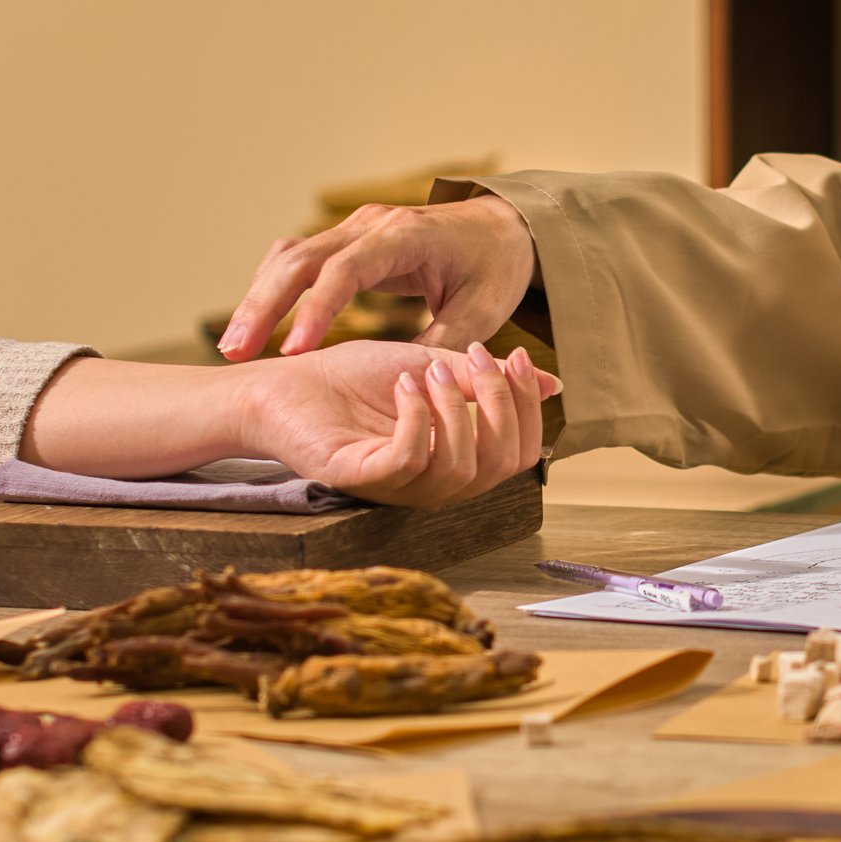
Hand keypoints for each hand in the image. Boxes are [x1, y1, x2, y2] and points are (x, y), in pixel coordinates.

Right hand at [219, 194, 537, 359]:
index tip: (293, 354)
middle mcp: (371, 225)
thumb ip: (445, 346)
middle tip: (234, 352)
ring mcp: (354, 228)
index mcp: (404, 237)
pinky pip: (297, 260)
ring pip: (289, 257)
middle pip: (301, 258)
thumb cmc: (494, 268)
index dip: (315, 310)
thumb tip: (410, 385)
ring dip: (258, 300)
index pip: (346, 270)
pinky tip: (254, 327)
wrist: (502, 226)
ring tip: (232, 348)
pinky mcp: (346, 239)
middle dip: (263, 305)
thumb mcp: (482, 310)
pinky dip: (271, 290)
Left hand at [232, 339, 558, 506]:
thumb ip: (486, 379)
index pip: (521, 455)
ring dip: (454, 408)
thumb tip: (554, 383)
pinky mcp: (358, 478)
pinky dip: (416, 417)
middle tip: (472, 357)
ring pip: (460, 468)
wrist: (286, 379)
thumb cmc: (355, 378)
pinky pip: (409, 461)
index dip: (529, 408)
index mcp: (456, 460)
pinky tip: (403, 385)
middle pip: (501, 466)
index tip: (518, 354)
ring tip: (426, 369)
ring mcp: (397, 487)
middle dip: (499, 403)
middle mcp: (433, 483)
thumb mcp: (433, 366)